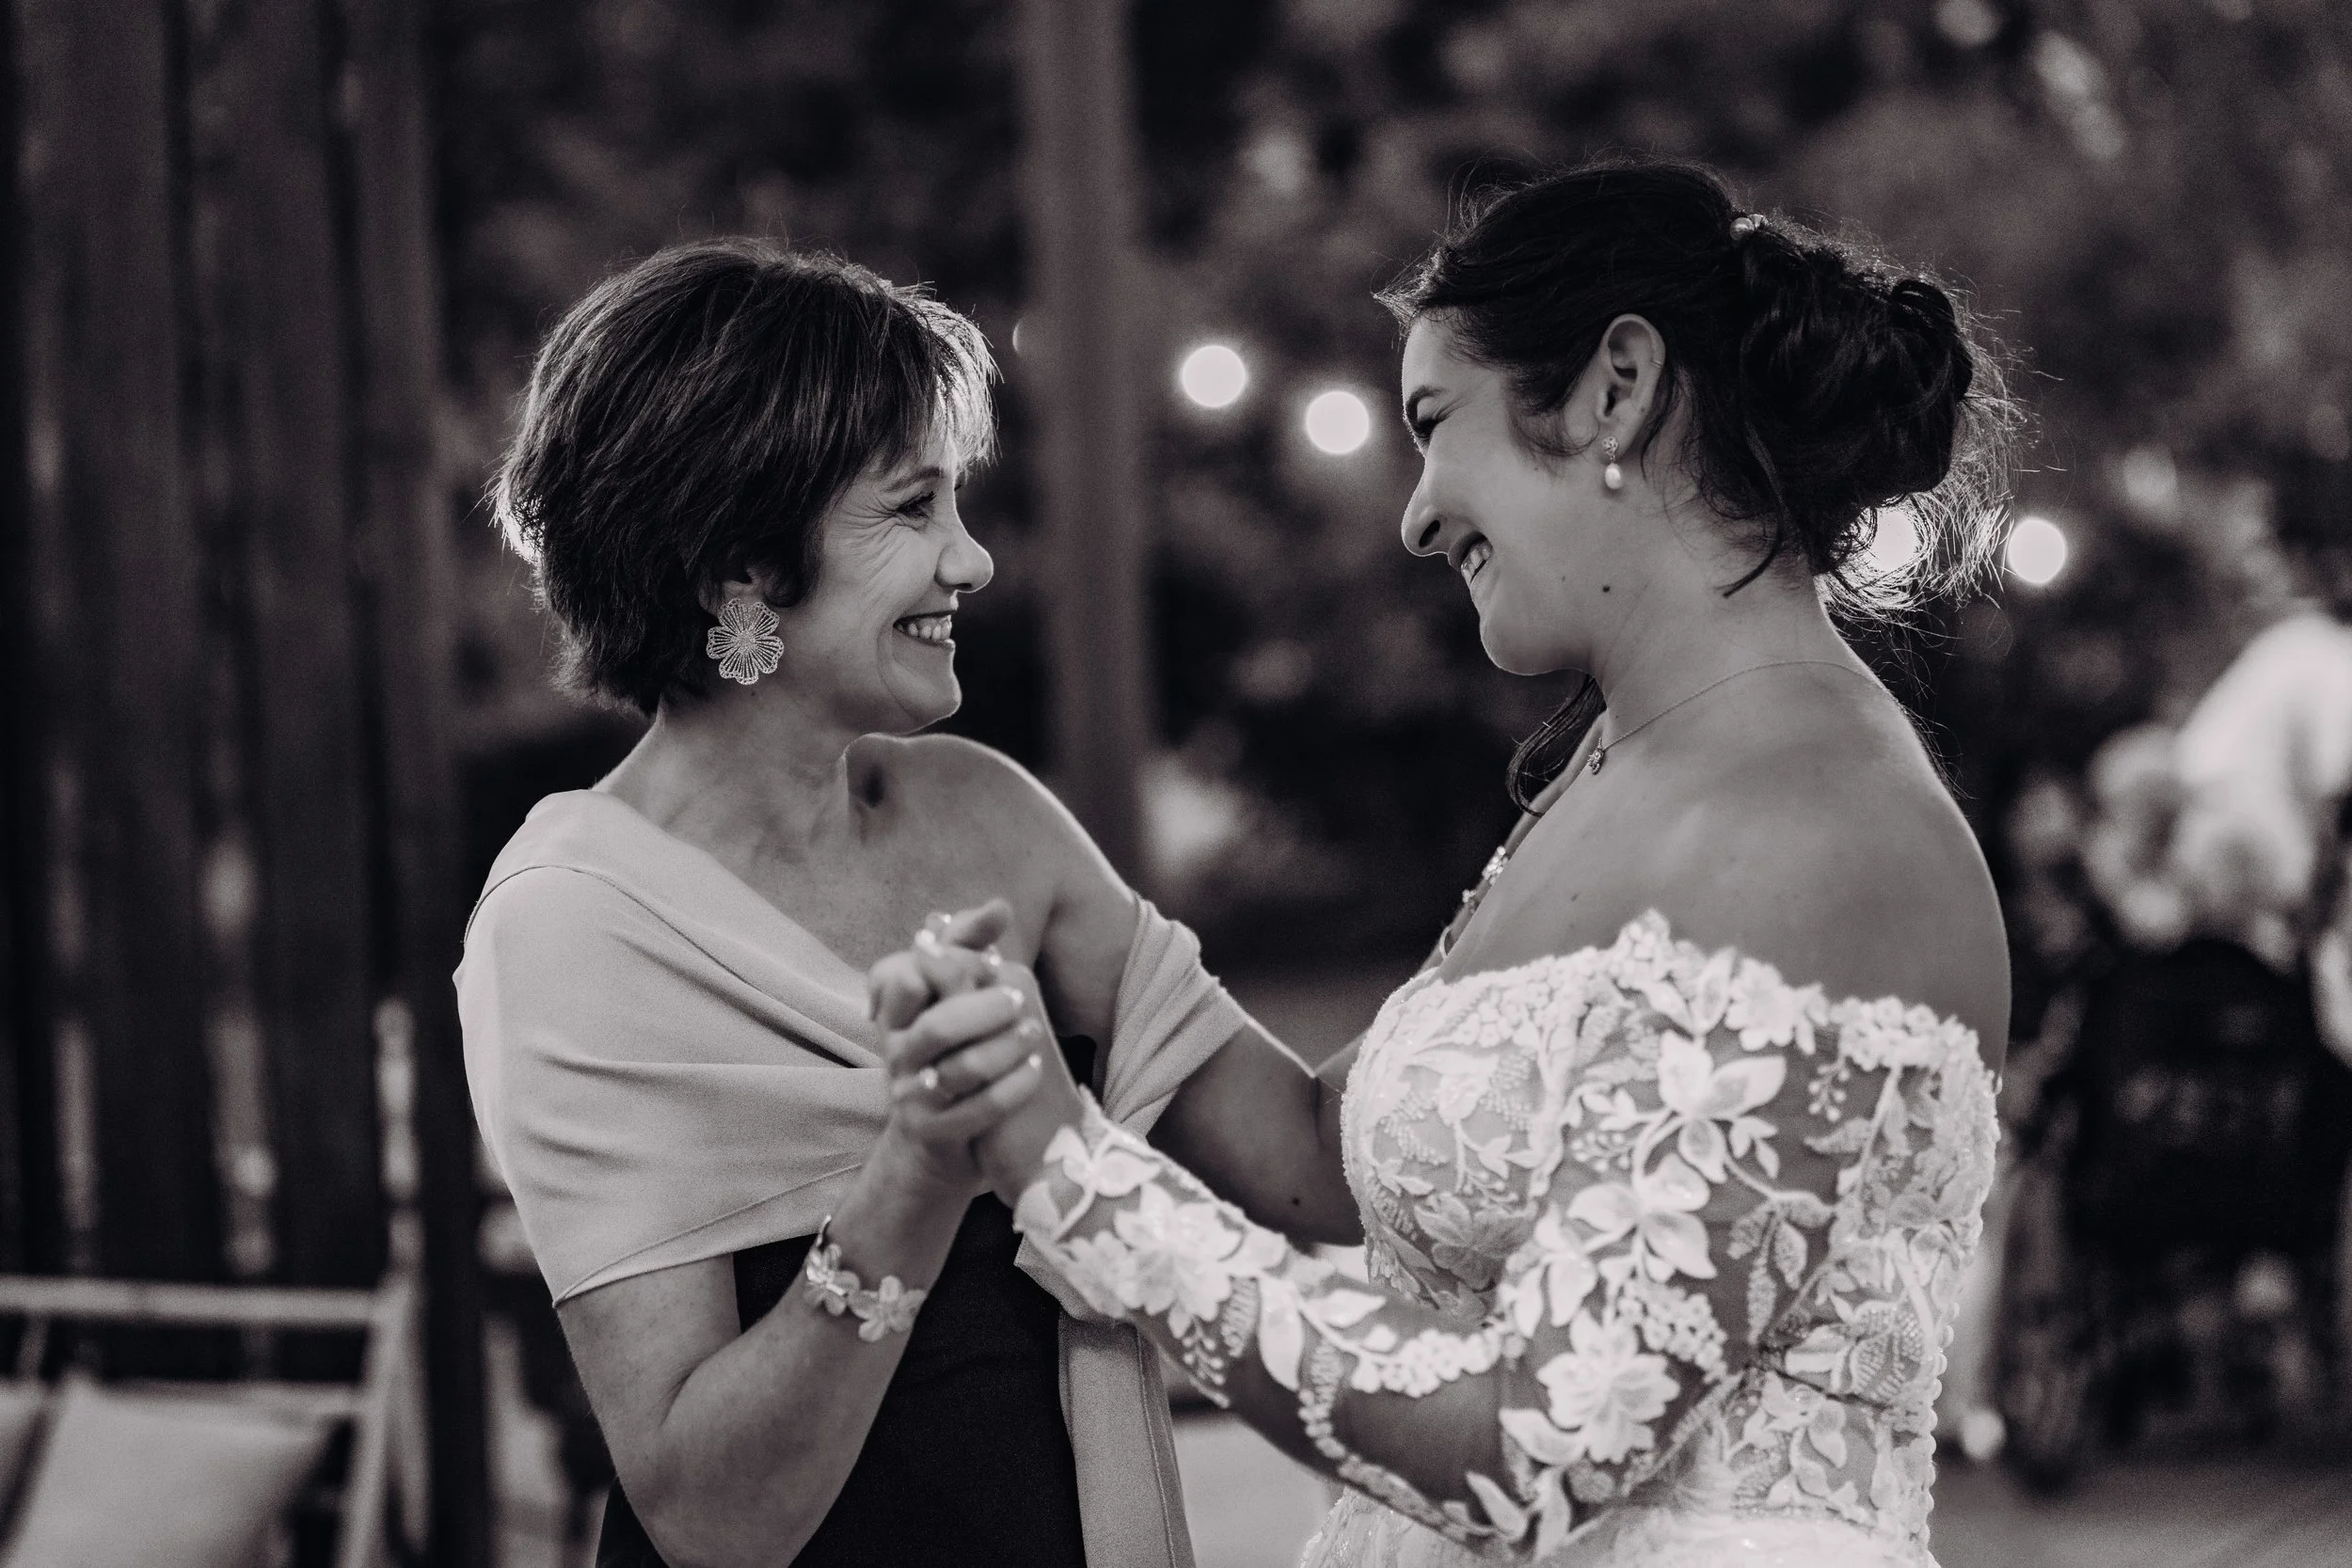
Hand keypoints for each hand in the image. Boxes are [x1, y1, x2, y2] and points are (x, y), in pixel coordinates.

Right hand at [868, 901, 1088, 1203]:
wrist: (942, 1128)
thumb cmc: (953, 1043)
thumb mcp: (955, 990)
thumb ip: (971, 945)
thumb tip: (1000, 905)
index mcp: (893, 1012)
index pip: (904, 978)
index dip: (948, 967)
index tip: (991, 960)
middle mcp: (894, 1052)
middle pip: (937, 1027)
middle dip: (984, 1010)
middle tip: (1018, 999)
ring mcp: (910, 1096)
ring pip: (962, 1069)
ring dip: (1006, 1048)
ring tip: (1034, 1032)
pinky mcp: (934, 1131)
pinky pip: (980, 1109)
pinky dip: (1015, 1087)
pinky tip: (1036, 1068)